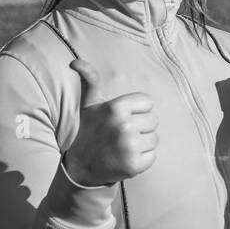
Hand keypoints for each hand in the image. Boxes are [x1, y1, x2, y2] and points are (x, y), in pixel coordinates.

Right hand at [63, 59, 158, 185]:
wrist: (82, 167)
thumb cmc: (90, 130)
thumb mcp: (89, 105)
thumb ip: (90, 80)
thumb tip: (74, 61)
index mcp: (115, 108)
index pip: (148, 102)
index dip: (136, 110)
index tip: (120, 118)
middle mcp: (123, 126)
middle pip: (153, 120)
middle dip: (141, 127)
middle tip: (121, 134)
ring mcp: (129, 147)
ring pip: (155, 138)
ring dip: (142, 144)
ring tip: (123, 146)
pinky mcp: (134, 165)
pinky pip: (153, 156)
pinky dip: (142, 159)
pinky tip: (125, 159)